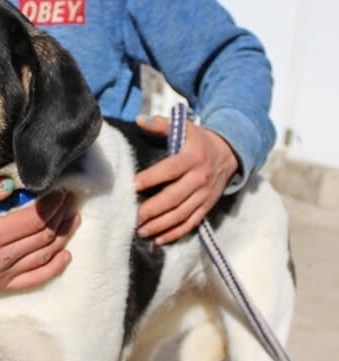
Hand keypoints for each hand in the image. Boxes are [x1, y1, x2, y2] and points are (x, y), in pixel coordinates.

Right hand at [0, 179, 79, 291]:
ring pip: (44, 256)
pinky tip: (66, 254)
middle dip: (60, 216)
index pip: (34, 219)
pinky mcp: (1, 285)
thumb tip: (11, 185)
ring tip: (72, 219)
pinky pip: (35, 279)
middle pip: (43, 236)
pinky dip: (54, 267)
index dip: (52, 205)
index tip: (61, 191)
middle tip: (69, 200)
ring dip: (63, 237)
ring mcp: (1, 275)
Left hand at [134, 115, 238, 244]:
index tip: (131, 187)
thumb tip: (139, 120)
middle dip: (152, 209)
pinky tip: (159, 240)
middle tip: (133, 217)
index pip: (168, 170)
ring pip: (181, 214)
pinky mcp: (207, 206)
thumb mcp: (184, 128)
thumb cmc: (199, 141)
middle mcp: (200, 178)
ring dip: (160, 225)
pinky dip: (175, 233)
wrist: (230, 152)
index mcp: (192, 157)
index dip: (150, 178)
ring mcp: (205, 195)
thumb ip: (161, 124)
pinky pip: (191, 223)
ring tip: (141, 230)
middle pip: (173, 197)